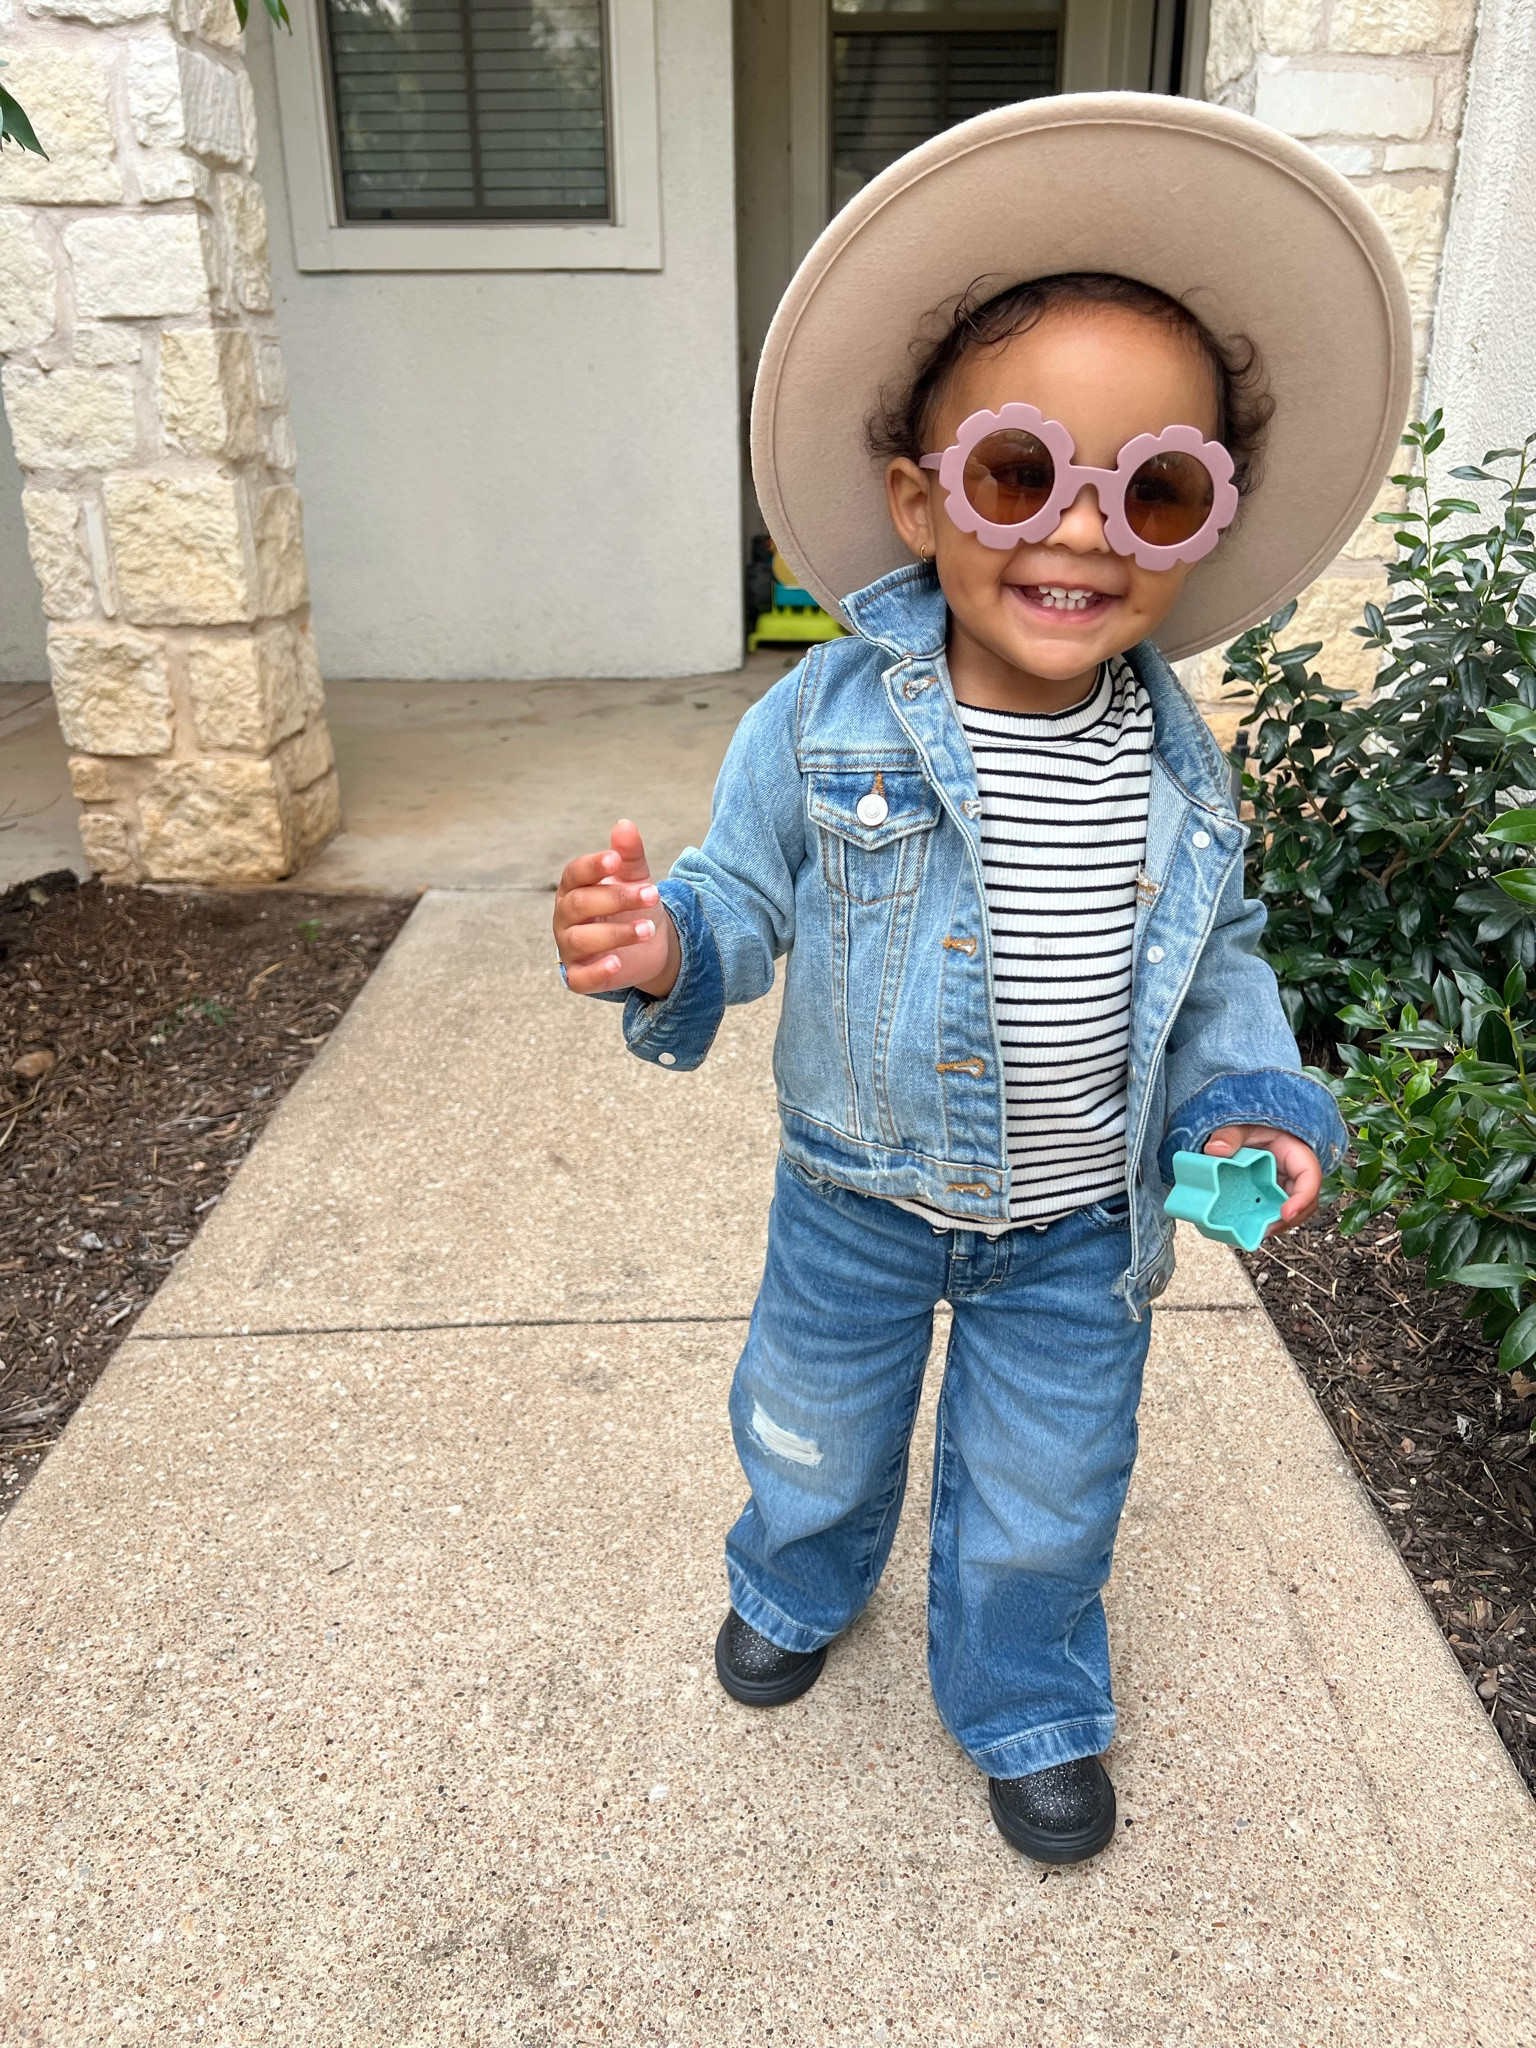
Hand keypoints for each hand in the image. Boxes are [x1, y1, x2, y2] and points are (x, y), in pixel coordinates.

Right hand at [554, 819, 680, 998]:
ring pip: (581, 939)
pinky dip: (597, 971)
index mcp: (574, 887)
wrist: (648, 944)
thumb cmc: (632, 905)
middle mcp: (566, 917)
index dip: (593, 865)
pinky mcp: (579, 976)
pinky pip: (580, 978)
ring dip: (616, 933)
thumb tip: (625, 825)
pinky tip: (617, 963)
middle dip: (616, 898)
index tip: (616, 859)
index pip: (574, 873)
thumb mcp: (635, 878)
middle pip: (579, 904)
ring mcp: (569, 948)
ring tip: (648, 928)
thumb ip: (629, 855)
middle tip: (651, 894)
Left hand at [1203, 1125, 1321, 1235]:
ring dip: (1276, 1224)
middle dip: (1288, 1219)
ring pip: (1291, 1210)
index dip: (1302, 1198)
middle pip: (1304, 1202)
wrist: (1247, 1130)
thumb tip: (1214, 1150)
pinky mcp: (1272, 1195)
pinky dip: (1264, 1220)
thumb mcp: (1242, 1127)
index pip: (1310, 1177)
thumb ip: (1229, 1136)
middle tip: (1264, 1229)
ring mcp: (1284, 1186)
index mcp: (1297, 1155)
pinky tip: (1247, 1226)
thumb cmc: (1252, 1126)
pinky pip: (1273, 1210)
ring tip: (1254, 1232)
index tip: (1286, 1212)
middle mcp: (1295, 1174)